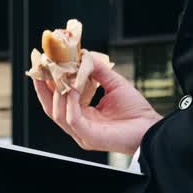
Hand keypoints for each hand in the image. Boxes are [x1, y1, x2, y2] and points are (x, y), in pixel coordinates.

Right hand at [34, 61, 161, 155]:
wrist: (151, 128)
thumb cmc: (136, 112)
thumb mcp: (114, 84)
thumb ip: (98, 71)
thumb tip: (83, 55)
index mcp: (82, 115)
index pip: (57, 99)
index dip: (48, 82)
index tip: (43, 64)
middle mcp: (78, 126)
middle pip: (51, 107)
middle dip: (43, 86)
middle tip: (41, 66)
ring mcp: (82, 133)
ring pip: (57, 113)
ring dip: (56, 92)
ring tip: (60, 74)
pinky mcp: (89, 137)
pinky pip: (72, 119)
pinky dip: (70, 102)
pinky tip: (73, 88)